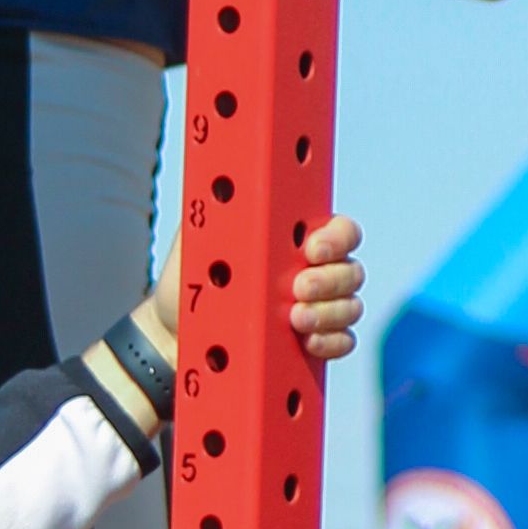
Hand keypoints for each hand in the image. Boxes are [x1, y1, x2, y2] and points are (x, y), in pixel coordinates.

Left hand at [125, 209, 368, 382]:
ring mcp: (319, 310)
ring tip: (296, 320)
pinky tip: (306, 342)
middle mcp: (316, 272)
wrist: (176, 332)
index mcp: (296, 240)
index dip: (336, 238)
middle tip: (298, 289)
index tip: (312, 249)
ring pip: (350, 307)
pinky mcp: (314, 344)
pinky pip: (343, 343)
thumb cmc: (189, 278)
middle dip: (330, 280)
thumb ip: (223, 211)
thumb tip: (233, 184)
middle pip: (351, 271)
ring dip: (329, 314)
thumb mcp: (198, 238)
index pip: (339, 230)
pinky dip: (330, 343)